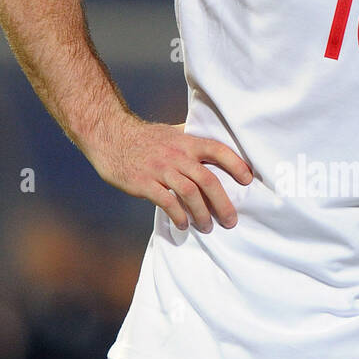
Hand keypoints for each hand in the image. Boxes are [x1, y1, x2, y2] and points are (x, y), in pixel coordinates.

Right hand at [87, 115, 252, 231]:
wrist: (109, 135)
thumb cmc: (145, 137)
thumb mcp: (172, 131)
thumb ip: (192, 138)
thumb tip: (216, 141)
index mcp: (187, 142)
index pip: (218, 149)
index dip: (236, 164)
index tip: (248, 180)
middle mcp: (177, 155)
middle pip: (208, 179)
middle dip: (222, 203)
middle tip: (231, 221)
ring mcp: (160, 169)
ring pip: (189, 193)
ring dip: (201, 214)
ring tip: (207, 227)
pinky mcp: (144, 182)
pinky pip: (166, 202)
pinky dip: (178, 216)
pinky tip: (183, 225)